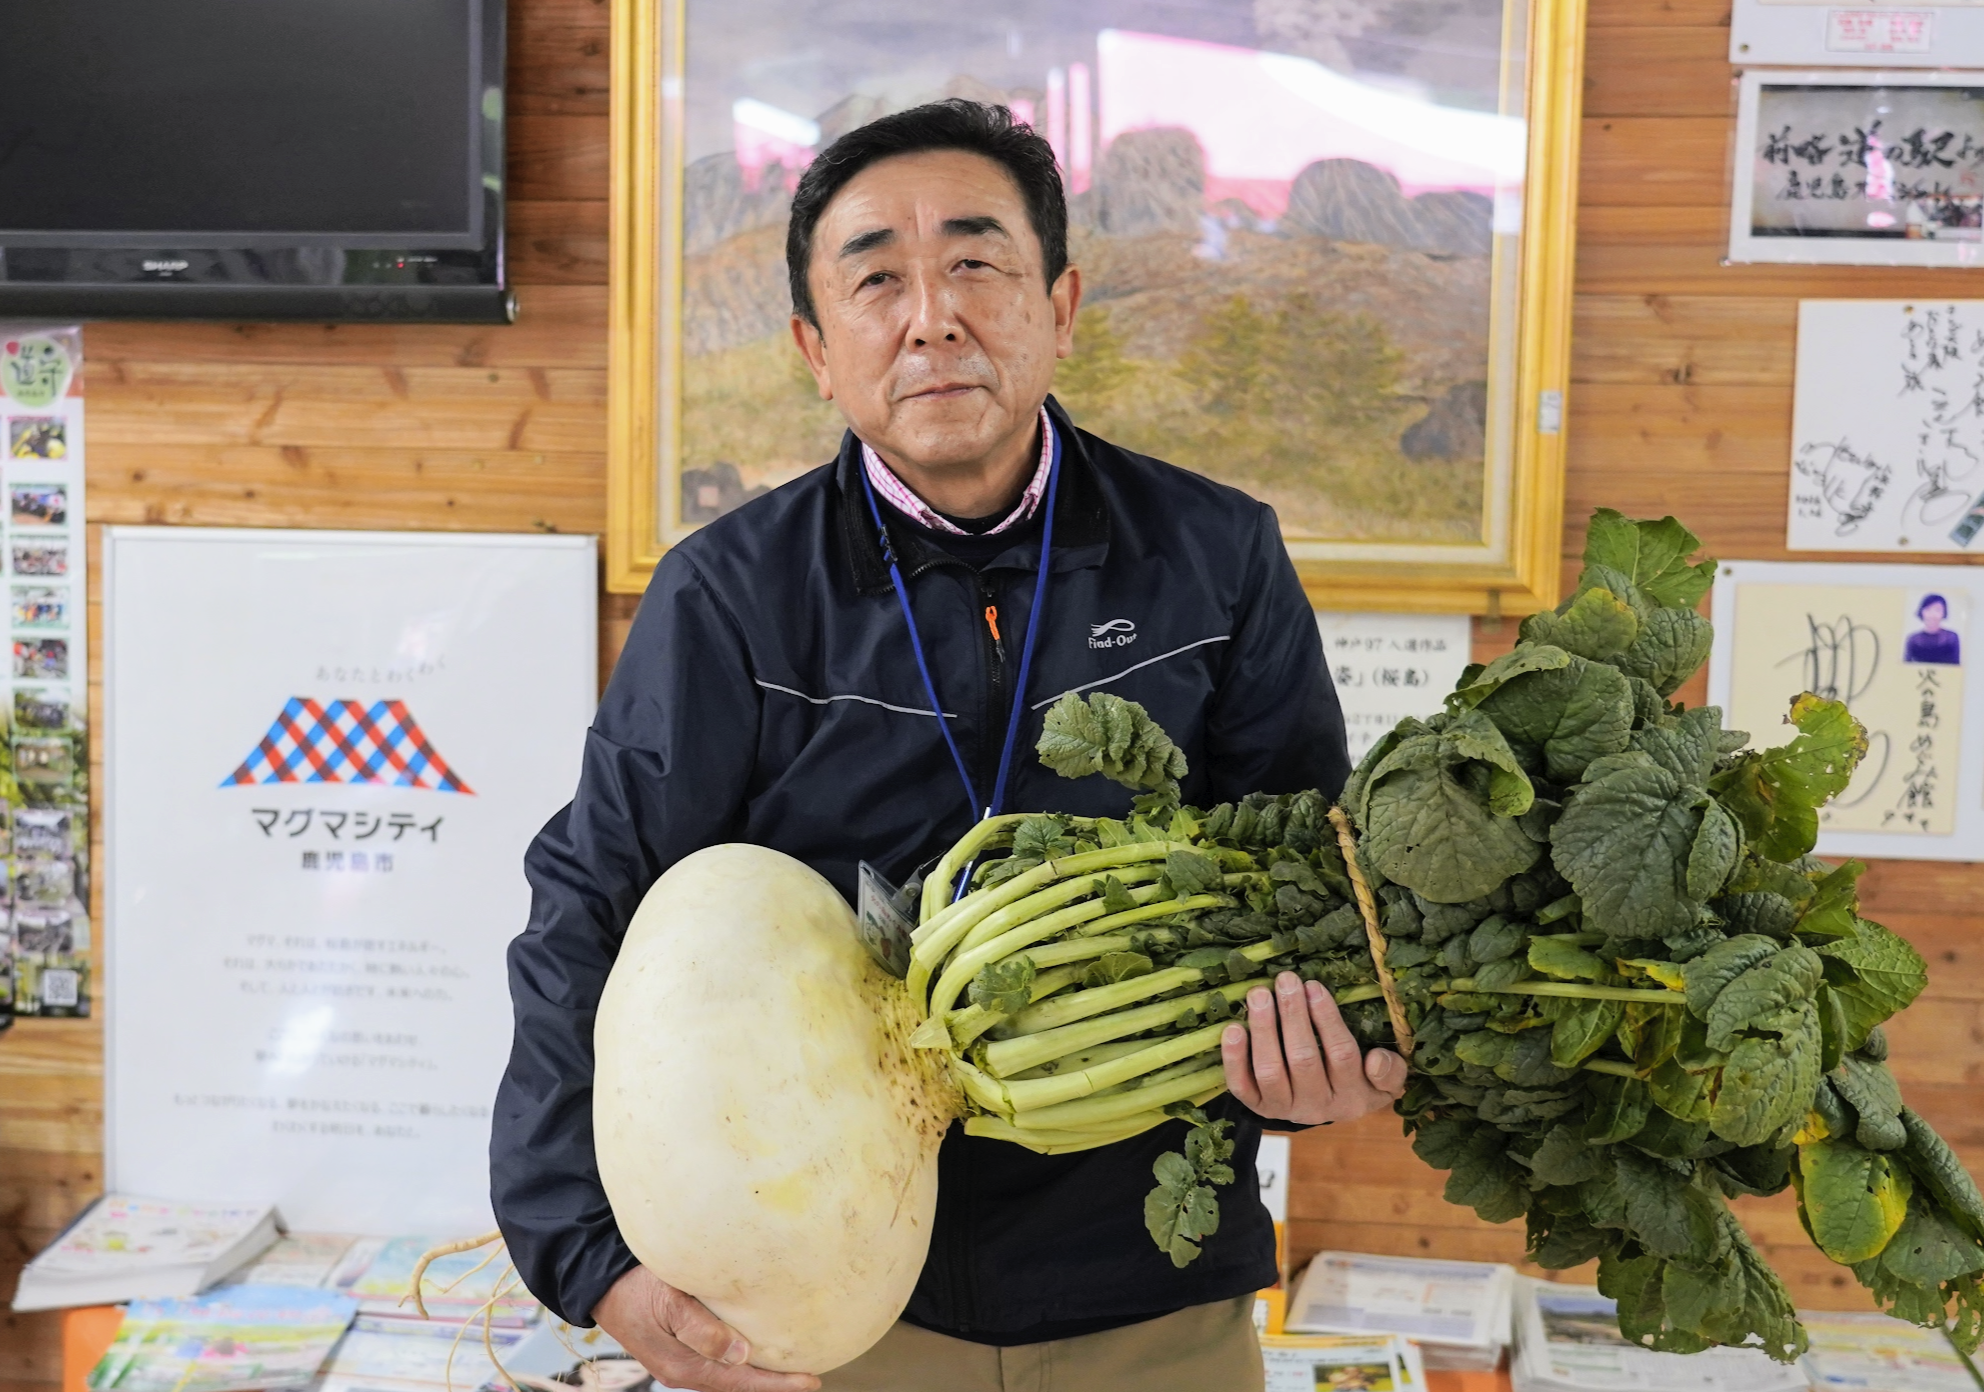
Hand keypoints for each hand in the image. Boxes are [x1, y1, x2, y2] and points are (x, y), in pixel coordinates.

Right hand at [592, 1266, 820, 1391]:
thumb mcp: (668, 1302)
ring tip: (790, 1366)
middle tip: (811, 1377)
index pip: (741, 1382)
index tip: (811, 1381)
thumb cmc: (634, 1286)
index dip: (776, 1384)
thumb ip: (702, 1329)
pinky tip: (755, 1348)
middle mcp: (684, 1370)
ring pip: (728, 1374)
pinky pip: (717, 1361)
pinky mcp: (677, 1347)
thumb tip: (741, 1354)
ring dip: (758, 1372)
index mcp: (683, 1366)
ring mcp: (680, 1360)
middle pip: (738, 1383)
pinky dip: (741, 1360)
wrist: (599, 1282)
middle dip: (773, 1383)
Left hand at [1222, 971, 1408, 1125]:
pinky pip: (1242, 1086)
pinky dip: (1234, 1058)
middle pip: (1303, 1060)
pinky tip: (1232, 1029)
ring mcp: (1284, 1109)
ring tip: (1259, 994)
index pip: (1342, 1056)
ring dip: (1263, 1030)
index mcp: (1352, 1097)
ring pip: (1270, 1071)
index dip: (1327, 1020)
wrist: (1326, 1108)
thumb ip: (1391, 1072)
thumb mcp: (1384, 1082)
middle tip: (1285, 980)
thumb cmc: (1357, 1081)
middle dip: (1293, 1016)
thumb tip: (1375, 1059)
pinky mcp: (1257, 1107)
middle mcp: (1317, 1107)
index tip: (1314, 986)